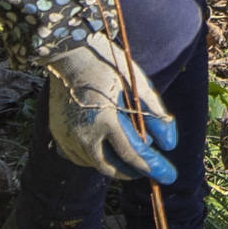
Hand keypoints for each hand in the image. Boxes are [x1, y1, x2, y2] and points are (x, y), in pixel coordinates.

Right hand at [45, 35, 177, 182]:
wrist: (68, 53)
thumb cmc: (107, 64)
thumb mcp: (137, 84)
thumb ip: (155, 115)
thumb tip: (169, 144)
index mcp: (105, 119)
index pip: (132, 154)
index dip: (153, 166)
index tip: (169, 176)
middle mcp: (83, 133)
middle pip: (112, 167)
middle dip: (132, 171)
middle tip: (147, 168)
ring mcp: (67, 136)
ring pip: (95, 163)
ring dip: (114, 163)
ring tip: (128, 156)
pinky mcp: (58, 133)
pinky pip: (79, 156)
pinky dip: (95, 157)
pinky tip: (106, 148)